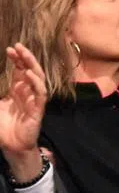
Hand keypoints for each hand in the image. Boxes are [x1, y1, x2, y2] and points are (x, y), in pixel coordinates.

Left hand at [0, 46, 46, 178]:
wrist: (11, 146)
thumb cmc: (3, 128)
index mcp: (17, 90)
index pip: (20, 70)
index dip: (16, 59)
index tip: (10, 49)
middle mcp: (27, 91)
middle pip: (29, 70)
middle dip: (24, 57)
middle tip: (17, 46)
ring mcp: (34, 98)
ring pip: (38, 77)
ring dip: (31, 65)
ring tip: (24, 55)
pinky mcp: (38, 108)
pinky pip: (40, 92)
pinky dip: (36, 82)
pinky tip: (30, 74)